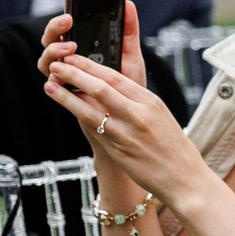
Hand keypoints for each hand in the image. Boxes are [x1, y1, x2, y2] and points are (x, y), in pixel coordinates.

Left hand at [41, 6, 206, 207]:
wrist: (184, 178)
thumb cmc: (174, 147)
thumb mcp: (160, 116)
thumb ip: (138, 102)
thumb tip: (113, 87)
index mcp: (150, 102)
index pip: (116, 77)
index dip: (91, 65)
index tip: (74, 57)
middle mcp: (138, 114)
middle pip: (100, 88)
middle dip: (75, 74)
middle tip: (56, 64)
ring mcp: (126, 134)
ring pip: (89, 109)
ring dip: (66, 95)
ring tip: (50, 84)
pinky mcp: (117, 151)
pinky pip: (92, 129)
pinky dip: (76, 115)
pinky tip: (65, 107)